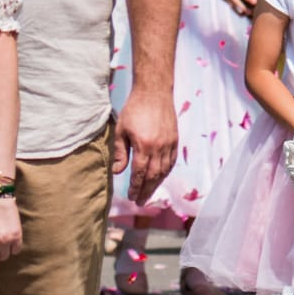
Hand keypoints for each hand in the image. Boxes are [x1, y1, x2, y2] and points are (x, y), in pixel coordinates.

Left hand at [112, 87, 178, 205]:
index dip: (136, 187)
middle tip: (140, 201)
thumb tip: (118, 172)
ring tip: (149, 193)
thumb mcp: (121, 130)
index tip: (131, 197)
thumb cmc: (134, 109)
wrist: (155, 92)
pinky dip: (165, 173)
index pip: (140, 173)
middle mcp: (159, 148)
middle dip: (146, 190)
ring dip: (156, 184)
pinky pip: (171, 162)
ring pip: (164, 171)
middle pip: (154, 176)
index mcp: (144, 146)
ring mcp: (169, 144)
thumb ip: (120, 152)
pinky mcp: (175, 140)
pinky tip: (160, 178)